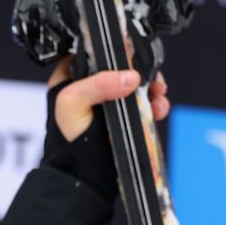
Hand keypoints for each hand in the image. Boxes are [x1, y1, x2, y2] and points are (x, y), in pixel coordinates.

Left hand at [47, 56, 169, 140]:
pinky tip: (158, 108)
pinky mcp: (124, 116)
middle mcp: (90, 86)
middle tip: (152, 77)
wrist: (83, 174)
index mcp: (70, 76)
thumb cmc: (67, 139)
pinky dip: (155, 104)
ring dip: (152, 87)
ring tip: (158, 94)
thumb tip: (131, 77)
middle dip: (140, 69)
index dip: (114, 49)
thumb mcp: (72, 103)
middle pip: (121, 67)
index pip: (93, 52)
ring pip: (136, 84)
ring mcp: (109, 101)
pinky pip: (144, 103)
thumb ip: (97, 85)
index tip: (132, 52)